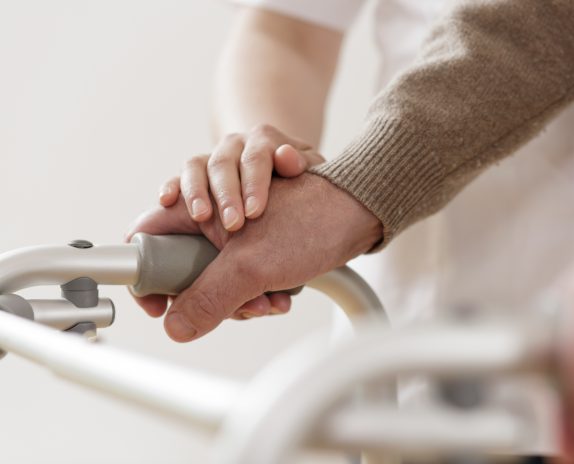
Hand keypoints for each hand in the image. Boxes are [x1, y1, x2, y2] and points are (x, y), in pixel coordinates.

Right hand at [128, 174, 381, 341]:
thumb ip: (209, 295)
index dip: (145, 272)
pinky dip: (258, 295)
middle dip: (207, 296)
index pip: (149, 235)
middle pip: (183, 267)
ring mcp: (236, 235)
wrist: (362, 210)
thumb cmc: (312, 218)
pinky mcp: (259, 250)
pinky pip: (244, 281)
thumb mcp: (253, 263)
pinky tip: (281, 298)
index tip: (158, 305)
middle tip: (234, 309)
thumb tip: (175, 328)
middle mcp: (212, 217)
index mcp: (200, 204)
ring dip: (239, 301)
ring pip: (217, 280)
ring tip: (269, 302)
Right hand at [158, 124, 323, 230]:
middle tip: (233, 225)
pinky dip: (172, 186)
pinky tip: (165, 201)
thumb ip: (302, 162)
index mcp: (263, 140)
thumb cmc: (298, 174)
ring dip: (196, 192)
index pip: (257, 158)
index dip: (254, 184)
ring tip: (201, 216)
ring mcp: (213, 157)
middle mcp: (234, 144)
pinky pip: (179, 175)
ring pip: (196, 166)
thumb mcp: (310, 167)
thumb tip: (287, 156)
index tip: (255, 212)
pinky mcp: (197, 173)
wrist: (278, 162)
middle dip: (227, 195)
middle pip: (224, 164)